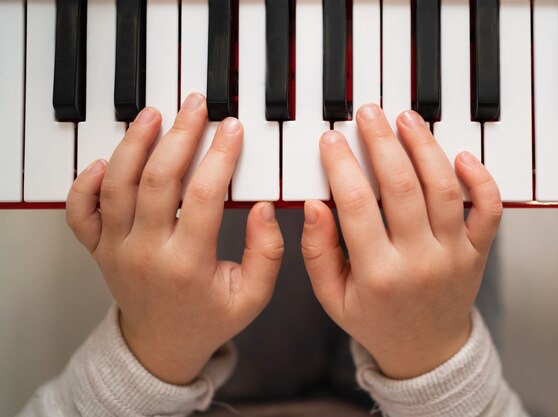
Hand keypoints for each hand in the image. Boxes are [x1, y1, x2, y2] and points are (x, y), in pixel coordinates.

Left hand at [66, 94, 283, 384]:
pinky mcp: (99, 249)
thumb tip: (263, 208)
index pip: (204, 197)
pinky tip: (106, 159)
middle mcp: (146, 253)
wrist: (163, 345)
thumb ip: (266, 253)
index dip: (220, 157)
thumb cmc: (208, 318)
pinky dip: (85, 182)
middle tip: (195, 106)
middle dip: (179, 135)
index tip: (232, 129)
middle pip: (157, 181)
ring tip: (153, 115)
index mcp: (187, 265)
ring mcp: (116, 250)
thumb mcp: (252, 296)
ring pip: (117, 186)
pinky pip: (81, 212)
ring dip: (134, 145)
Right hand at [301, 104, 501, 379]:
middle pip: (402, 186)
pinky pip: (489, 209)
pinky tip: (460, 154)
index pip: (356, 204)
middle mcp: (419, 261)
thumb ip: (317, 251)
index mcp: (377, 274)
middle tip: (368, 113)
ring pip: (444, 188)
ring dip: (425, 147)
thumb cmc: (375, 319)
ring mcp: (453, 255)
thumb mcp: (332, 296)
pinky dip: (480, 178)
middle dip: (382, 141)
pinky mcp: (477, 251)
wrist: (425, 349)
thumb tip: (315, 203)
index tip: (331, 139)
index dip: (342, 164)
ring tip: (406, 119)